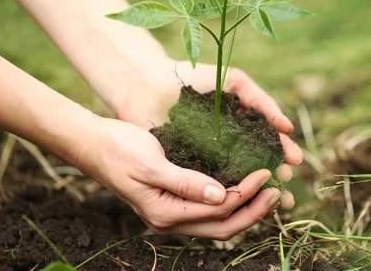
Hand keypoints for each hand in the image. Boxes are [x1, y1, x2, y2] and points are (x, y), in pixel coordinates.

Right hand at [77, 117, 282, 239]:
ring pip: (218, 222)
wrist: (94, 144)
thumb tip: (221, 196)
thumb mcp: (152, 165)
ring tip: (268, 191)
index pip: (218, 211)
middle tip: (277, 191)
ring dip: (245, 209)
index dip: (245, 194)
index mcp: (165, 214)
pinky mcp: (174, 201)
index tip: (264, 173)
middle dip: (253, 210)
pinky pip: (208, 210)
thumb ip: (186, 183)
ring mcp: (172, 213)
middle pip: (223, 226)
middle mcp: (171, 220)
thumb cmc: (119, 150)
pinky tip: (243, 188)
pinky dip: (230, 201)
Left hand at [113, 57, 302, 208]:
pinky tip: (237, 202)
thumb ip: (261, 101)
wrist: (147, 82)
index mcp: (240, 124)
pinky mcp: (187, 168)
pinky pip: (209, 184)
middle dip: (274, 177)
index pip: (267, 142)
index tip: (295, 161)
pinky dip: (224, 194)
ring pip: (236, 179)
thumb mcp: (233, 82)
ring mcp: (208, 157)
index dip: (283, 152)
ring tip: (271, 202)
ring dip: (255, 192)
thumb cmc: (191, 77)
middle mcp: (227, 144)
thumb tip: (288, 128)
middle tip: (286, 186)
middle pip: (256, 165)